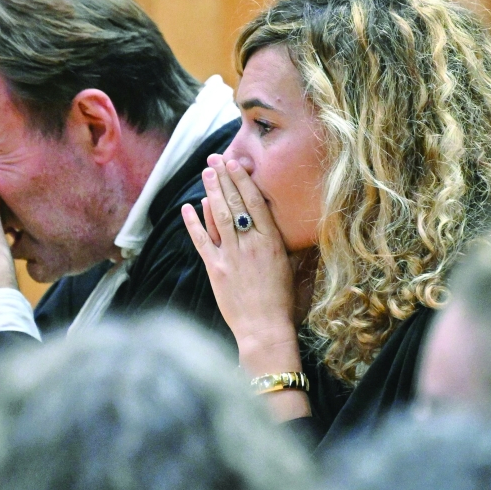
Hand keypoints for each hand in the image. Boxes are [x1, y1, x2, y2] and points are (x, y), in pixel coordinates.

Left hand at [182, 155, 299, 369]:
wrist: (264, 329)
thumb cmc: (283, 303)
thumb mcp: (295, 270)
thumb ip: (295, 248)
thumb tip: (303, 232)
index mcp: (272, 242)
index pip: (255, 203)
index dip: (243, 181)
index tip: (236, 163)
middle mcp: (250, 244)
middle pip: (235, 204)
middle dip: (224, 179)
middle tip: (215, 160)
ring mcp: (231, 256)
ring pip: (218, 217)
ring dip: (210, 192)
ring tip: (205, 173)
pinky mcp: (215, 269)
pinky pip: (201, 241)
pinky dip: (193, 223)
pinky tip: (187, 207)